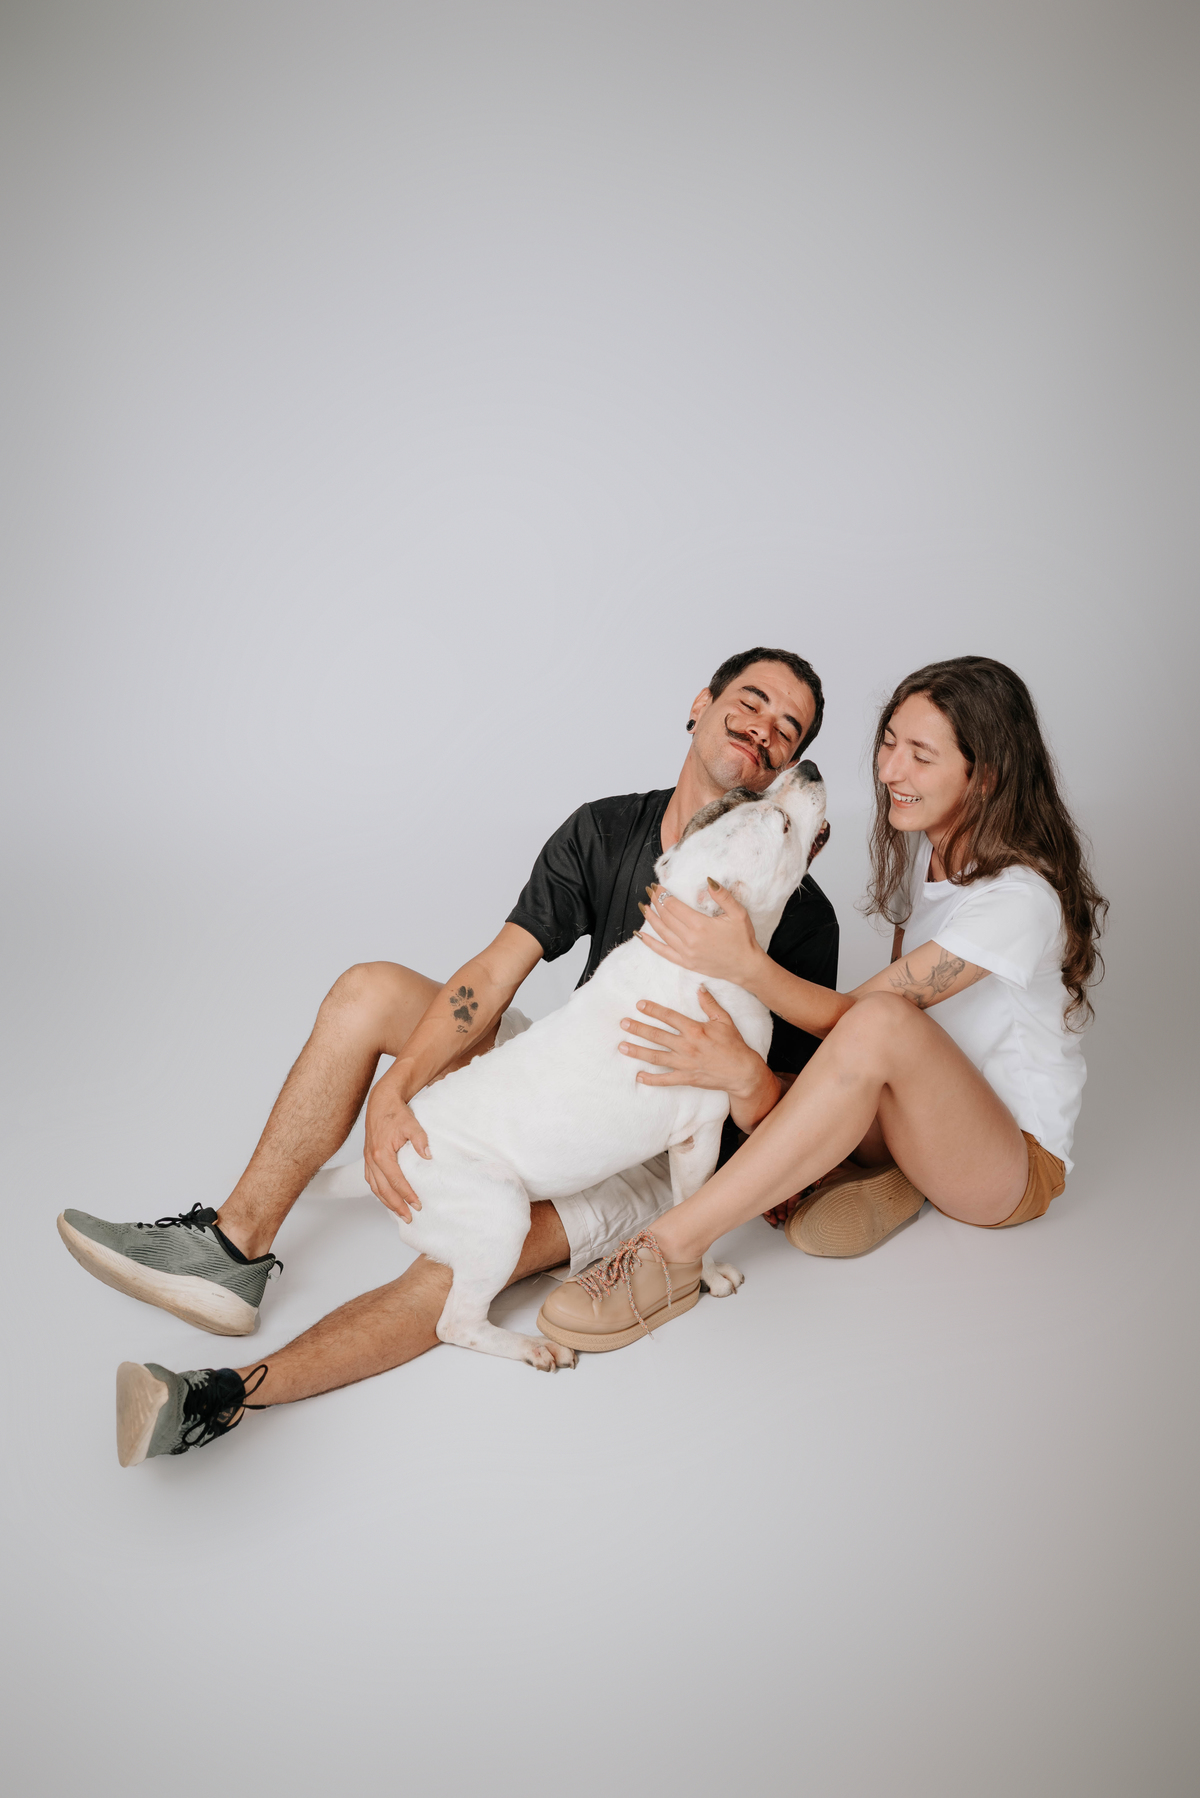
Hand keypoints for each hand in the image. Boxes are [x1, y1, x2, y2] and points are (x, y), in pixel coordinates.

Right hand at [364, 1071, 429, 1222]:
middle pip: (384, 1190)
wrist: (381, 1102)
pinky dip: (379, 1192)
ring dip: (387, 1202)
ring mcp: (368, 1160)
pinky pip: (371, 1181)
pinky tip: (387, 1198)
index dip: (407, 1195)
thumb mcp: (412, 1124)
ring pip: (375, 1188)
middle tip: (409, 1217)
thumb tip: (428, 1157)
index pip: (396, 1181)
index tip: (418, 1205)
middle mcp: (372, 1160)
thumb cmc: (396, 1113)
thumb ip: (420, 1140)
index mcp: (382, 1154)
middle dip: (397, 1206)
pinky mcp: (368, 1158)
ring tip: (399, 1213)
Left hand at [619, 987, 777, 1117]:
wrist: (742, 1072)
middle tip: (623, 1023)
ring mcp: (685, 1064)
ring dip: (638, 1051)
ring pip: (656, 1057)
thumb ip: (710, 1004)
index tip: (639, 1005)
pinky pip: (665, 1080)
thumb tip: (700, 987)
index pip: (669, 1017)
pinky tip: (638, 1076)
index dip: (653, 1010)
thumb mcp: (724, 1021)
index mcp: (695, 1030)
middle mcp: (687, 1046)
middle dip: (638, 1029)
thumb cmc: (734, 1045)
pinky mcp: (686, 1078)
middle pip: (657, 1036)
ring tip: (622, 1046)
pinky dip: (651, 1080)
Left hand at [637, 881, 764, 988]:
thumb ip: (723, 896)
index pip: (674, 906)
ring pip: (662, 932)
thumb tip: (708, 880)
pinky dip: (650, 943)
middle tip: (649, 891)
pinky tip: (640, 935)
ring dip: (650, 918)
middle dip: (655, 902)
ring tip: (643, 906)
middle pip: (666, 917)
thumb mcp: (738, 913)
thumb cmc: (742, 939)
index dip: (663, 894)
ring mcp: (685, 953)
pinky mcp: (685, 962)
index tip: (657, 885)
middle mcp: (689, 939)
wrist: (745, 967)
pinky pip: (662, 952)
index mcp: (700, 925)